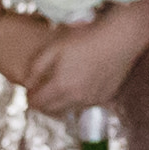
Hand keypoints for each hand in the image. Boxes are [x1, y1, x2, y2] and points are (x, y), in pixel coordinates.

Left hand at [25, 0, 148, 121]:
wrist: (120, 39)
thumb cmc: (85, 39)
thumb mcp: (54, 47)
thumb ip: (36, 68)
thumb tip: (28, 84)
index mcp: (61, 87)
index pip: (37, 103)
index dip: (30, 97)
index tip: (30, 89)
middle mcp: (76, 99)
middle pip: (51, 110)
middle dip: (43, 103)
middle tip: (42, 90)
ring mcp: (92, 100)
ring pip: (69, 109)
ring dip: (61, 102)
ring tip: (61, 85)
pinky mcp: (105, 97)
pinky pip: (86, 104)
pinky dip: (79, 98)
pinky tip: (80, 82)